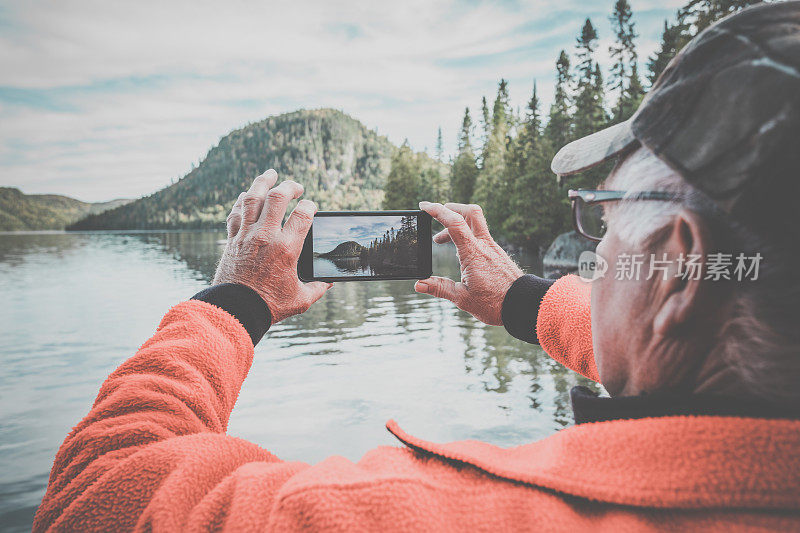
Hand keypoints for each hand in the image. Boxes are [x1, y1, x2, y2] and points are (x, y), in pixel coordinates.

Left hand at [214, 169, 331, 323]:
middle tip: (296, 187)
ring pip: (252, 198)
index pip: (303, 214)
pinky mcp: (232, 240)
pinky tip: (246, 195)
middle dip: (289, 187)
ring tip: (271, 174)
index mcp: (286, 248)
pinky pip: (235, 212)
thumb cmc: (269, 305)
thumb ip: (317, 288)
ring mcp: (246, 235)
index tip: (311, 206)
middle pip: (278, 198)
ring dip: (263, 182)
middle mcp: (266, 236)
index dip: (310, 206)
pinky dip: (241, 201)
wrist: (235, 309)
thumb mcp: (300, 299)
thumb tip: (329, 282)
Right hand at [415, 202, 522, 325]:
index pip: (454, 222)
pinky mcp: (497, 254)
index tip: (424, 206)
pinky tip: (459, 252)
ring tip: (440, 240)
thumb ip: (440, 288)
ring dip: (457, 224)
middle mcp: (484, 245)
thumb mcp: (463, 298)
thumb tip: (419, 285)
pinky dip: (466, 236)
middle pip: (470, 212)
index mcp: (473, 253)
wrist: (523, 305)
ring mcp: (492, 248)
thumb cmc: (495, 303)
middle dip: (451, 208)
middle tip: (435, 215)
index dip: (438, 210)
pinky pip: (480, 236)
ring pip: (475, 223)